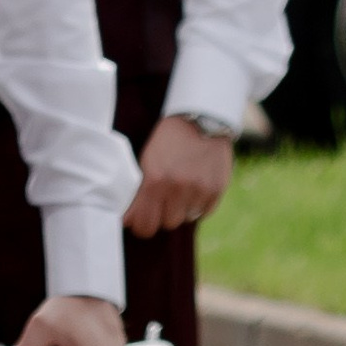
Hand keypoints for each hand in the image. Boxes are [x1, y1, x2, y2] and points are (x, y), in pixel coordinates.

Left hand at [123, 113, 234, 238]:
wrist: (201, 119)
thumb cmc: (169, 140)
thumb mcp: (147, 159)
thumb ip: (139, 191)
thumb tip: (128, 220)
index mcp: (155, 179)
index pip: (145, 223)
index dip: (140, 226)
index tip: (139, 222)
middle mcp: (178, 187)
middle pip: (166, 223)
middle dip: (162, 214)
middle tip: (162, 200)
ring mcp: (199, 190)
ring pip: (185, 218)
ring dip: (180, 208)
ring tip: (180, 189)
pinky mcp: (217, 190)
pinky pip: (203, 212)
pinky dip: (197, 205)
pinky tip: (194, 188)